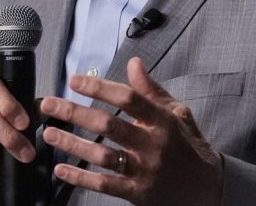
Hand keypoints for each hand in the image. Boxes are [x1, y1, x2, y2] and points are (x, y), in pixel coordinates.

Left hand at [40, 57, 222, 205]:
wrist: (207, 189)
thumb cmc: (188, 147)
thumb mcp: (177, 113)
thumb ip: (151, 90)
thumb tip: (134, 63)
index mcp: (161, 120)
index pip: (127, 98)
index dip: (99, 87)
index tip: (74, 81)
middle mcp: (152, 144)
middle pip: (108, 124)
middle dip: (74, 113)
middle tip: (47, 105)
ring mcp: (144, 170)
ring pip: (102, 155)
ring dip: (71, 144)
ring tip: (48, 133)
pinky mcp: (138, 193)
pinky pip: (104, 184)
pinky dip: (80, 178)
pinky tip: (61, 169)